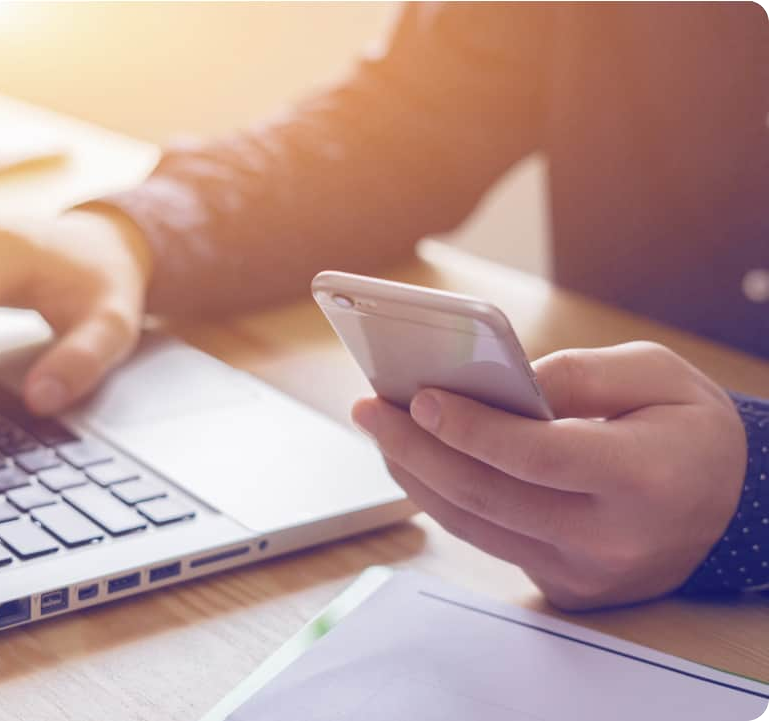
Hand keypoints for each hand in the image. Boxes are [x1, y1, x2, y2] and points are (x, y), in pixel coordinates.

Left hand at [352, 341, 747, 609]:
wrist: (727, 506)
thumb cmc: (688, 429)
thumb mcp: (658, 374)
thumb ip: (579, 372)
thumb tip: (498, 381)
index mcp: (645, 478)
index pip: (537, 456)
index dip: (471, 427)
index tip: (419, 398)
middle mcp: (613, 538)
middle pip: (488, 496)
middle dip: (416, 449)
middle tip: (370, 408)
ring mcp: (585, 573)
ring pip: (475, 526)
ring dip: (415, 477)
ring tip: (381, 431)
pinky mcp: (564, 587)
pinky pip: (487, 542)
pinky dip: (444, 501)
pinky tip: (418, 463)